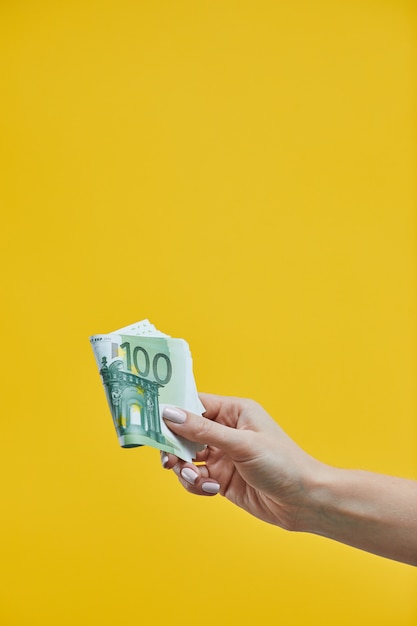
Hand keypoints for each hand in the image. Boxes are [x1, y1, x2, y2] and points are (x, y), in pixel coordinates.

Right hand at [161, 393, 321, 529]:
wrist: (304, 502)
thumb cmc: (282, 464)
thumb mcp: (241, 444)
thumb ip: (203, 430)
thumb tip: (169, 413)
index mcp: (233, 411)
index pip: (193, 404)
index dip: (172, 413)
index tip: (152, 424)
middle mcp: (225, 430)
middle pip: (184, 433)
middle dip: (175, 448)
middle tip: (169, 461)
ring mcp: (222, 455)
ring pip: (186, 458)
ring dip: (185, 471)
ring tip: (198, 480)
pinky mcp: (221, 478)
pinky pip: (195, 478)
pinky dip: (196, 485)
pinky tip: (212, 490)